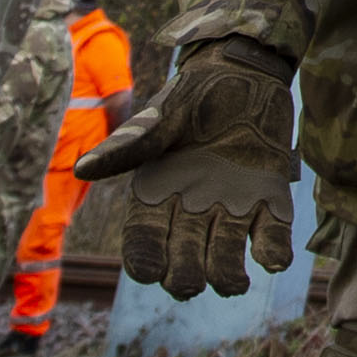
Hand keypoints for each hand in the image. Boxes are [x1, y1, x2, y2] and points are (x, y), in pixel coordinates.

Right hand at [74, 38, 297, 298]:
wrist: (246, 72)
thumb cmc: (193, 93)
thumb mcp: (161, 116)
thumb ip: (131, 145)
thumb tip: (82, 170)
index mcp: (158, 194)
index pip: (144, 241)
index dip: (145, 260)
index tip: (149, 273)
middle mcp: (193, 210)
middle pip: (184, 259)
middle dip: (184, 276)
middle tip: (188, 282)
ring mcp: (232, 208)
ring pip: (226, 256)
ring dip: (228, 276)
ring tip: (235, 284)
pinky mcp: (270, 200)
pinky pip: (271, 235)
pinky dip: (274, 251)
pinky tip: (274, 261)